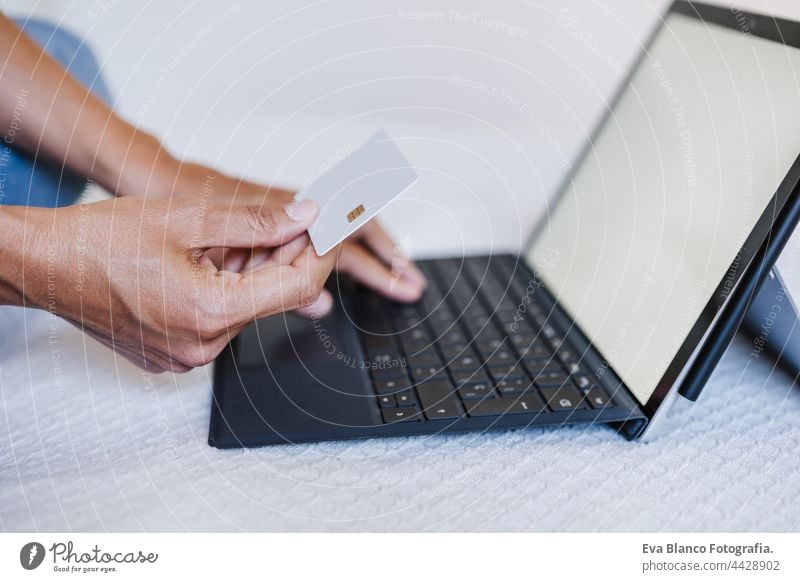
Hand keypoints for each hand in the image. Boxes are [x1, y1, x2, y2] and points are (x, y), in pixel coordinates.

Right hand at [1, 196, 335, 371]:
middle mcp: (202, 346)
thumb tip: (303, 218)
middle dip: (284, 255)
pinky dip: (227, 288)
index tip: (330, 227)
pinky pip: (219, 320)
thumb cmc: (97, 242)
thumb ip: (255, 222)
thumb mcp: (186, 218)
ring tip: (230, 235)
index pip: (296, 287)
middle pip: (272, 297)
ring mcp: (186, 355)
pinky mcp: (174, 354)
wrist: (41, 265)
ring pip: (245, 307)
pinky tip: (211, 259)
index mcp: (209, 313)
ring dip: (252, 270)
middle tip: (287, 218)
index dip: (320, 252)